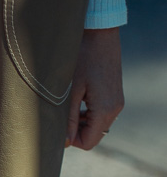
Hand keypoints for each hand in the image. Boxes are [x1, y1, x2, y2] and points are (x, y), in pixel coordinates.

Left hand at [66, 27, 123, 149]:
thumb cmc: (82, 58)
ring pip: (98, 127)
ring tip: (68, 108)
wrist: (100, 34)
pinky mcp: (116, 96)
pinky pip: (102, 115)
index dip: (72, 141)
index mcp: (104, 110)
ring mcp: (117, 102)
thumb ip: (68, 119)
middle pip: (94, 136)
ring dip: (82, 124)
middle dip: (76, 132)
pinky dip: (89, 115)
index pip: (88, 142)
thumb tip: (65, 142)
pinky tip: (78, 103)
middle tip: (61, 118)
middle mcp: (115, 109)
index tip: (59, 128)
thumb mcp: (70, 91)